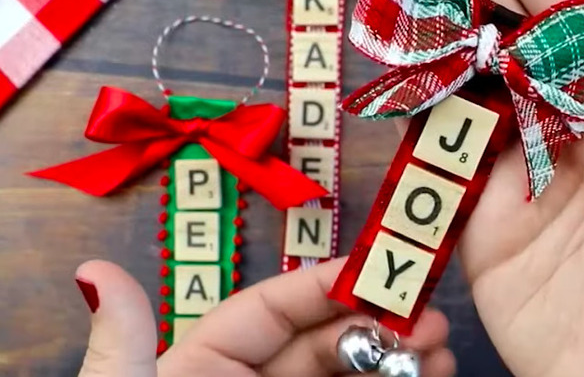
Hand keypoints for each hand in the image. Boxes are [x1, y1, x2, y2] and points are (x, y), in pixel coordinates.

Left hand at [74, 258, 454, 376]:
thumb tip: (94, 269)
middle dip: (376, 322)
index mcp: (203, 368)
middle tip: (424, 317)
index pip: (269, 311)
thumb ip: (123, 347)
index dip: (322, 285)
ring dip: (397, 357)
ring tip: (437, 349)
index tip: (372, 270)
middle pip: (322, 341)